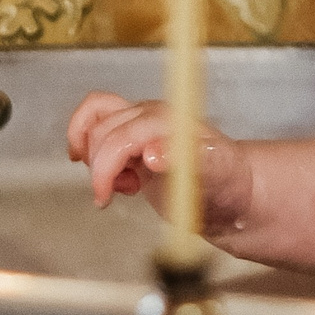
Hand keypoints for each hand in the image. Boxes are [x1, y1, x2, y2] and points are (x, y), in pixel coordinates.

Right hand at [65, 90, 252, 227]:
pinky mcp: (132, 136)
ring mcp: (139, 123)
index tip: (106, 198)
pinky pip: (94, 123)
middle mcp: (151, 116)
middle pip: (103, 131)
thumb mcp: (217, 174)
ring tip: (120, 185)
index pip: (122, 136)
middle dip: (100, 169)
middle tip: (119, 196)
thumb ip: (191, 161)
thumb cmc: (226, 181)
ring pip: (94, 125)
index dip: (106, 167)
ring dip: (94, 158)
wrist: (230, 189)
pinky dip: (85, 144)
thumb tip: (152, 153)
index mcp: (169, 122)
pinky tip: (98, 168)